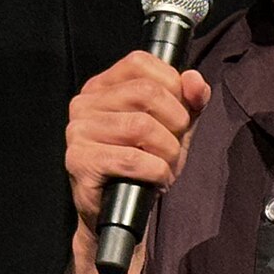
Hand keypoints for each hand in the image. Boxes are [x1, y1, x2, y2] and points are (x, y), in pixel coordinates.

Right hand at [66, 50, 211, 234]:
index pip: (139, 62)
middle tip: (175, 146)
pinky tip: (156, 179)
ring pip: (141, 126)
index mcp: (102, 87)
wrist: (119, 212)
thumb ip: (189, 101)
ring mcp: (78, 132)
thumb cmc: (143, 165)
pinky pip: (132, 159)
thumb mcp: (173, 127)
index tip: (179, 113)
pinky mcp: (80, 161)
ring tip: (166, 166)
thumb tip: (195, 80)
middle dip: (175, 122)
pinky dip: (156, 171)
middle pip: (146, 93)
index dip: (172, 85)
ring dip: (168, 151)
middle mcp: (84, 103)